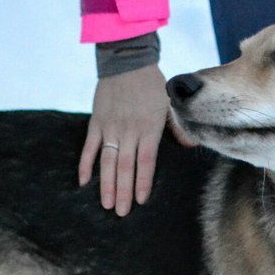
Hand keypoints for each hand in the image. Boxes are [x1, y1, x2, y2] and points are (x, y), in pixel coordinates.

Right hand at [79, 65, 170, 216]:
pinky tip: (83, 182)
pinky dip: (85, 164)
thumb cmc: (151, 84)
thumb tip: (190, 146)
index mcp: (149, 127)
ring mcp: (110, 127)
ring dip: (106, 184)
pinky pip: (89, 147)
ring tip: (106, 204)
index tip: (140, 201)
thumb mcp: (170, 104)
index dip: (142, 182)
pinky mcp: (96, 122)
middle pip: (125, 167)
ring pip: (107, 161)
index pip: (146, 161)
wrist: (127, 60)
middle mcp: (128, 130)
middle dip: (123, 191)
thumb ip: (179, 126)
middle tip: (120, 213)